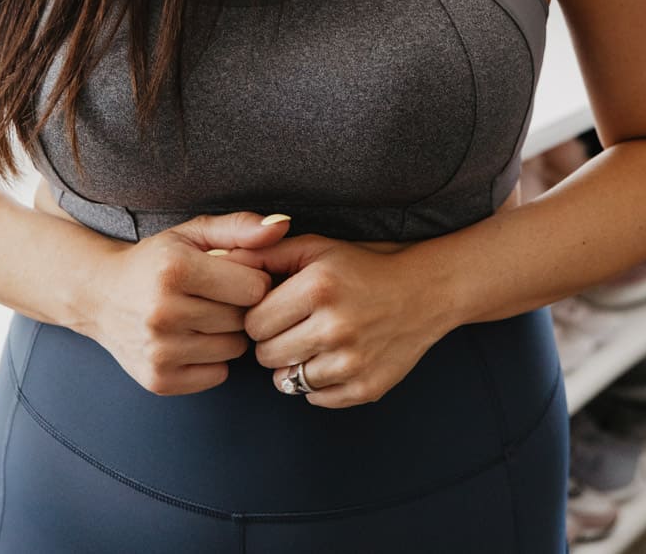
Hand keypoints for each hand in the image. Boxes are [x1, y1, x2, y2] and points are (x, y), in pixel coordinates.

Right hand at [80, 211, 291, 395]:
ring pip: (234, 348)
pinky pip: (217, 374)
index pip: (254, 287)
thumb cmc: (157, 260)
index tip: (236, 275)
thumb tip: (282, 226)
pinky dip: (212, 359)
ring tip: (203, 315)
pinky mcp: (158, 380)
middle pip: (244, 318)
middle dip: (239, 306)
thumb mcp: (194, 233)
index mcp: (175, 270)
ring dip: (228, 333)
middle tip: (216, 295)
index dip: (252, 279)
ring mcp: (159, 351)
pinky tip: (192, 338)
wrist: (101, 295)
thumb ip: (241, 227)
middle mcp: (163, 312)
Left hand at [223, 232, 450, 408]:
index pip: (254, 323)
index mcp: (319, 287)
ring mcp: (352, 361)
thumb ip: (269, 254)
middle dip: (272, 341)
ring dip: (292, 364)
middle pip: (266, 355)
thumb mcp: (318, 248)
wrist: (424, 291)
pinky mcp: (365, 388)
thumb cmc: (363, 266)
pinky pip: (314, 398)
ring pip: (286, 382)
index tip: (275, 309)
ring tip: (312, 342)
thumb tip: (221, 263)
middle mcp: (335, 326)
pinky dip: (317, 383)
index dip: (259, 316)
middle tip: (293, 326)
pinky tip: (333, 357)